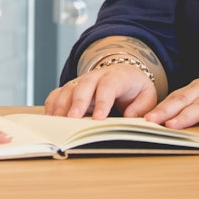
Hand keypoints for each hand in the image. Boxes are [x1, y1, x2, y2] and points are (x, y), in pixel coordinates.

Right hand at [43, 64, 157, 118]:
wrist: (124, 74)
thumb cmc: (134, 89)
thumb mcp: (147, 96)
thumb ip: (141, 106)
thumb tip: (129, 117)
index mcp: (116, 76)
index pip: (108, 86)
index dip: (102, 101)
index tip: (98, 119)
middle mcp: (96, 77)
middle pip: (84, 86)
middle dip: (77, 103)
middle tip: (72, 120)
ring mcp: (81, 82)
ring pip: (67, 90)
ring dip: (61, 106)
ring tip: (58, 124)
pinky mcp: (71, 89)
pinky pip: (57, 94)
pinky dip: (52, 106)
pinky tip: (51, 120)